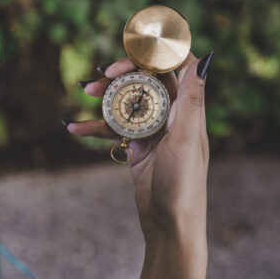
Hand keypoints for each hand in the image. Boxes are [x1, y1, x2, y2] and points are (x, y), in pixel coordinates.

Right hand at [66, 52, 212, 240]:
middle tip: (101, 76)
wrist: (169, 226)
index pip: (178, 68)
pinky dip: (96, 127)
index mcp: (188, 111)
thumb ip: (191, 100)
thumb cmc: (183, 185)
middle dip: (123, 74)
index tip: (134, 52)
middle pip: (147, 82)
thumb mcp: (185, 140)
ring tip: (85, 93)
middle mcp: (171, 117)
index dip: (157, 55)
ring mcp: (152, 132)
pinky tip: (75, 127)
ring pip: (127, 103)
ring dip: (106, 97)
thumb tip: (204, 60)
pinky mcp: (137, 148)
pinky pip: (115, 129)